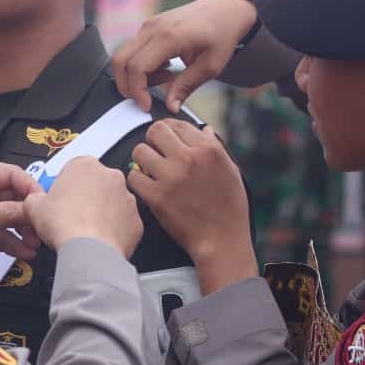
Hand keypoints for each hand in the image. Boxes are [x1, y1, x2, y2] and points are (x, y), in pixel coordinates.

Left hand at [0, 161, 41, 278]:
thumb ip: (7, 213)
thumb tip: (34, 209)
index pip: (11, 175)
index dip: (29, 188)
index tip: (43, 204)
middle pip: (15, 197)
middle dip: (28, 213)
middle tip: (41, 227)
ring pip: (12, 217)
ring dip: (24, 230)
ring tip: (34, 243)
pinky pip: (5, 235)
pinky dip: (15, 243)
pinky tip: (24, 252)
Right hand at [24, 156, 143, 256]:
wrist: (89, 251)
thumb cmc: (66, 225)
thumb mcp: (34, 207)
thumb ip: (35, 198)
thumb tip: (35, 202)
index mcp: (84, 165)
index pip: (72, 169)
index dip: (64, 186)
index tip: (60, 198)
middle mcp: (110, 176)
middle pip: (95, 183)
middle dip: (86, 197)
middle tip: (71, 215)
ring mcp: (127, 197)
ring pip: (112, 203)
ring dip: (101, 212)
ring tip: (85, 230)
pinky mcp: (136, 219)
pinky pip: (123, 222)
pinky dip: (114, 229)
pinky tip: (99, 239)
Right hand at [112, 0, 257, 112]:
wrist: (225, 10)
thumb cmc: (222, 35)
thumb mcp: (210, 66)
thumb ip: (186, 86)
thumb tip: (170, 107)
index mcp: (170, 37)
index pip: (137, 67)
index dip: (137, 91)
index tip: (147, 106)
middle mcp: (153, 28)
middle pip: (121, 60)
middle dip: (127, 86)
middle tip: (147, 98)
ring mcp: (149, 25)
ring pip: (123, 55)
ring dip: (135, 76)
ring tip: (165, 79)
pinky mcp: (149, 26)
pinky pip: (133, 50)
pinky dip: (141, 66)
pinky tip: (164, 69)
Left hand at [126, 120, 257, 293]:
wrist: (222, 240)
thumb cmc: (229, 208)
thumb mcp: (230, 170)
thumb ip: (215, 147)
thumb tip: (204, 129)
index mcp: (208, 150)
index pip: (177, 123)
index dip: (170, 131)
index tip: (167, 140)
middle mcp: (189, 158)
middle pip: (155, 131)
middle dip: (153, 140)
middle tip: (156, 153)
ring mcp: (171, 177)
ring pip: (140, 151)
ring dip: (142, 159)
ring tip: (150, 170)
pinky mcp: (156, 196)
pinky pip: (133, 176)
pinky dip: (137, 180)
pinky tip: (147, 186)